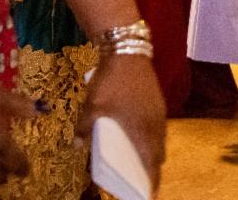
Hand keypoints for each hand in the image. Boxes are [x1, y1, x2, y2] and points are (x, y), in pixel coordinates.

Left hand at [77, 55, 165, 194]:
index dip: (152, 181)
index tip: (149, 195)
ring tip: (141, 164)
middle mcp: (155, 123)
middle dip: (152, 170)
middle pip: (158, 154)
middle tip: (142, 183)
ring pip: (160, 140)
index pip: (151, 162)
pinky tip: (139, 139)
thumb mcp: (91, 106)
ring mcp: (159, 112)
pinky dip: (152, 139)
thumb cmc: (111, 82)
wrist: (128, 51)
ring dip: (153, 154)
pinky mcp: (158, 102)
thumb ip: (84, 127)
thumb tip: (77, 144)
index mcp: (141, 129)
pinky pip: (158, 128)